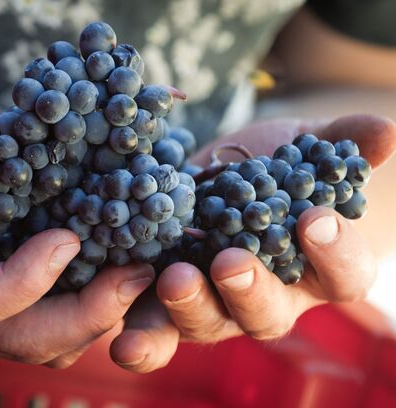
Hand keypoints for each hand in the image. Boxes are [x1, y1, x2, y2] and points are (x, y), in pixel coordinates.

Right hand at [0, 82, 153, 367]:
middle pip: (18, 339)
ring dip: (93, 311)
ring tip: (138, 269)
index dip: (23, 281)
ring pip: (40, 334)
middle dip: (83, 315)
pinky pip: (45, 305)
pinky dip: (84, 290)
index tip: (67, 238)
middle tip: (137, 274)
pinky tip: (114, 252)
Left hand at [109, 114, 395, 372]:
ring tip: (174, 278)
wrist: (211, 174)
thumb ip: (337, 144)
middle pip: (267, 313)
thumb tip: (383, 131)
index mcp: (313, 269)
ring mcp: (214, 306)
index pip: (342, 274)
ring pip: (208, 324)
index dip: (335, 253)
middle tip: (231, 261)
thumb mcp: (297, 146)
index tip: (315, 219)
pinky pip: (156, 333)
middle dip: (250, 289)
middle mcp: (266, 298)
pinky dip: (142, 340)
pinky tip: (123, 342)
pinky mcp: (165, 304)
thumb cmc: (268, 164)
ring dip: (190, 306)